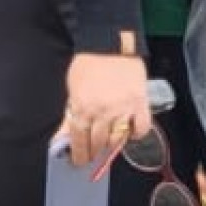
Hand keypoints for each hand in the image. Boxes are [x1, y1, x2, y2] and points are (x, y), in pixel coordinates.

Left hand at [56, 51, 150, 167]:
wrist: (109, 44)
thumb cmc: (87, 63)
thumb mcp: (71, 87)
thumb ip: (70, 113)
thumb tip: (64, 135)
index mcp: (83, 107)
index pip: (79, 140)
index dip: (78, 154)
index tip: (78, 161)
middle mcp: (103, 112)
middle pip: (98, 143)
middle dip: (93, 152)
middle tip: (91, 155)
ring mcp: (124, 110)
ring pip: (118, 140)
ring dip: (110, 145)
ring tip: (106, 145)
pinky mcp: (141, 105)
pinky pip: (140, 130)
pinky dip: (134, 135)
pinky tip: (128, 133)